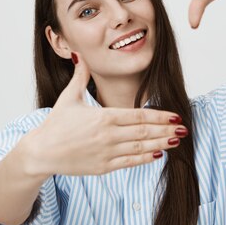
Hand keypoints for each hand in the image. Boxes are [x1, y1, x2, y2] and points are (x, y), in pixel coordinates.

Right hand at [22, 52, 188, 177]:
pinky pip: (130, 163)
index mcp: (103, 117)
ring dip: (161, 144)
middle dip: (167, 129)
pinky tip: (158, 154)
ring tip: (176, 140)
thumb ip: (80, 77)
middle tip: (184, 128)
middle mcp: (108, 135)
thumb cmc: (55, 125)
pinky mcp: (103, 167)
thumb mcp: (68, 97)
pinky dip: (145, 158)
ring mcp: (106, 153)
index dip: (160, 116)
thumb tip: (81, 56)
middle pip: (145, 132)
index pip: (139, 116)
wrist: (41, 152)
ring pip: (141, 148)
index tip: (175, 115)